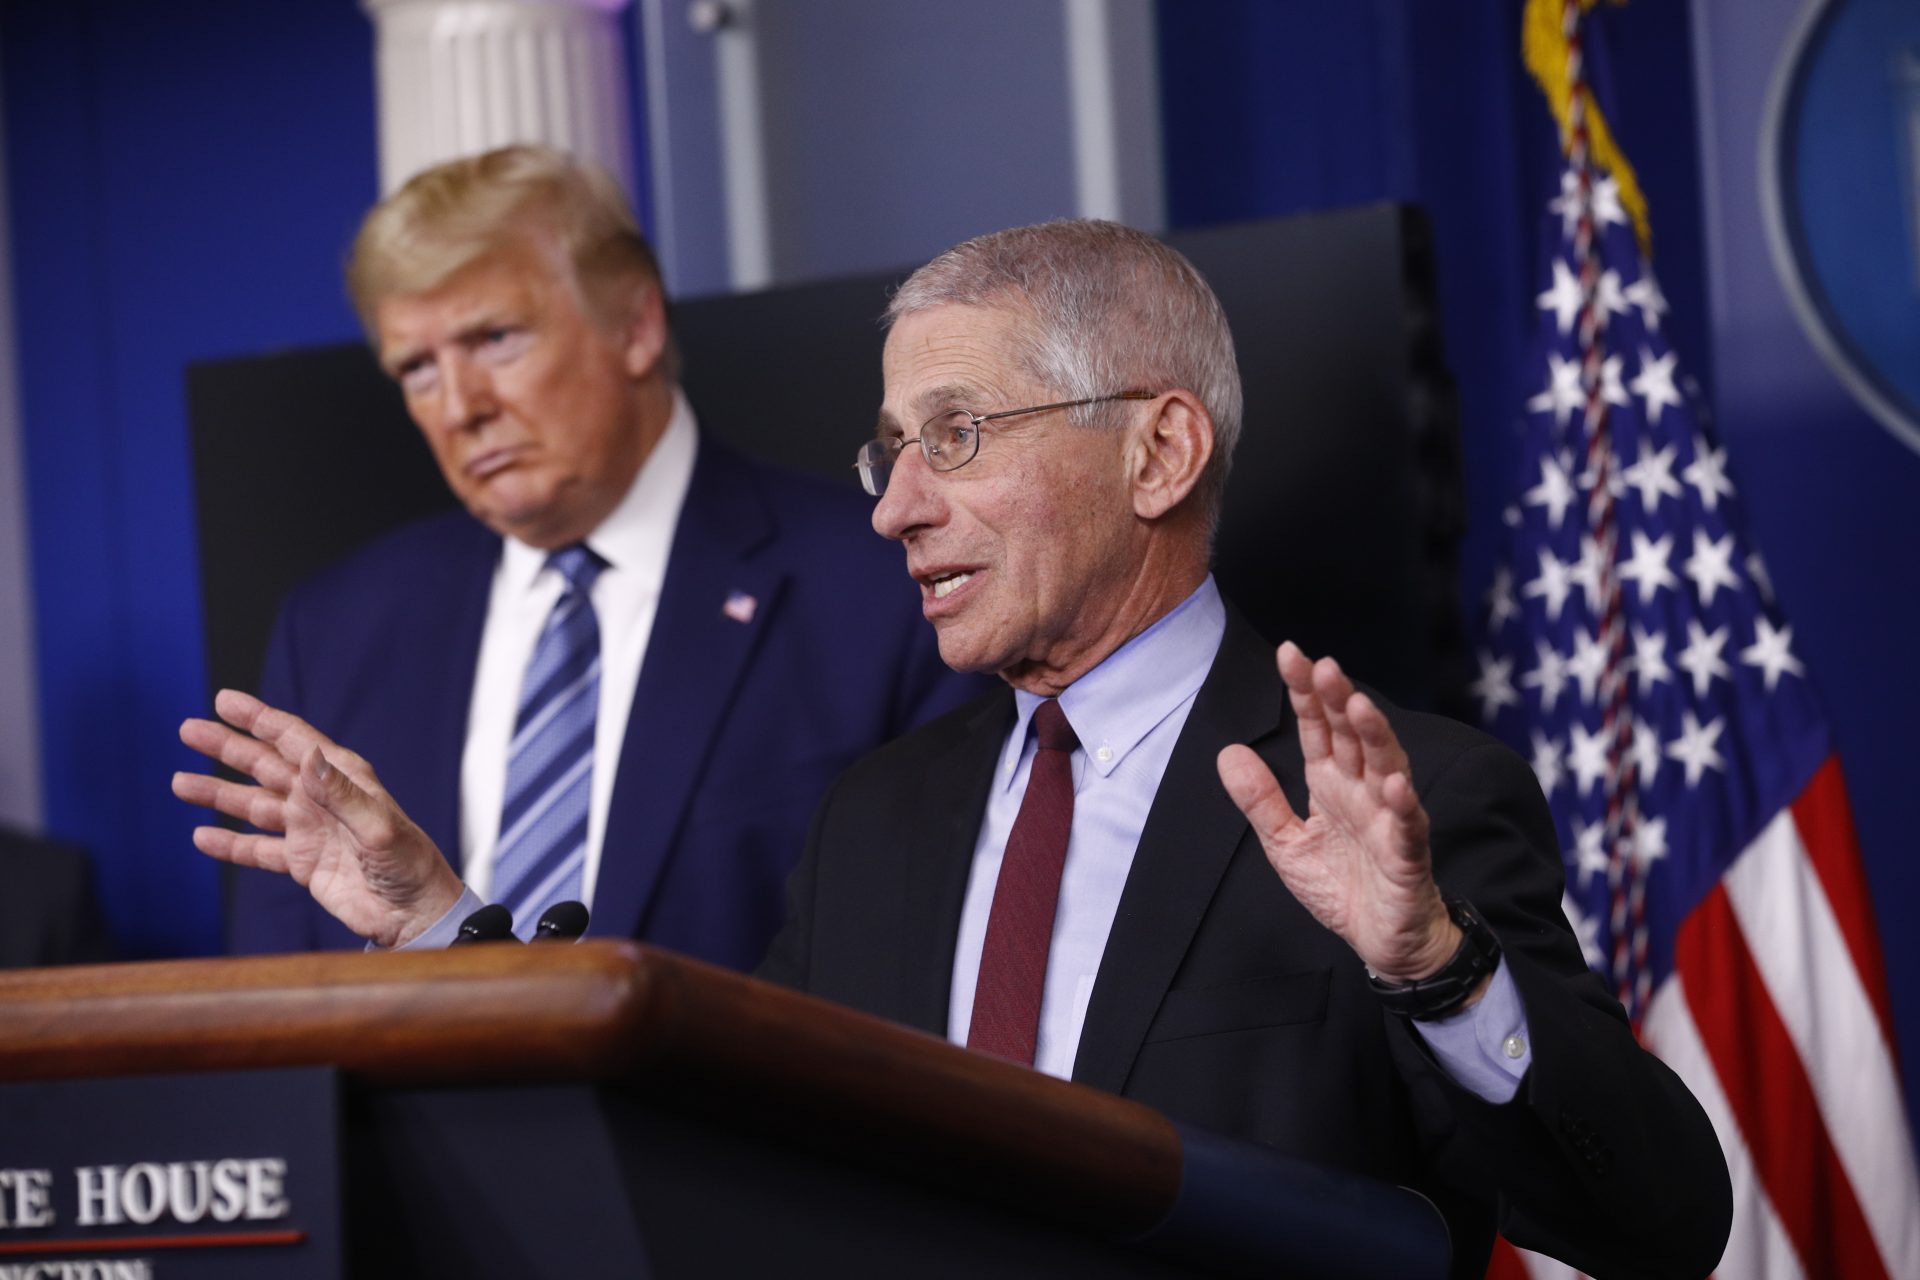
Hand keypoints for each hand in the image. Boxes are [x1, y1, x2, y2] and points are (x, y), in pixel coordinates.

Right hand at [172, 689, 463, 948]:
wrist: (413, 913)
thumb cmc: (409, 864)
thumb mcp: (379, 827)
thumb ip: (341, 795)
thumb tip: (308, 756)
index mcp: (343, 779)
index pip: (294, 740)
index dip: (259, 719)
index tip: (225, 701)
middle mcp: (321, 799)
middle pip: (265, 766)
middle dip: (227, 747)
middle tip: (188, 729)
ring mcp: (309, 830)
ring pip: (253, 806)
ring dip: (218, 794)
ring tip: (180, 782)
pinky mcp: (301, 863)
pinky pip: (257, 850)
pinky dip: (230, 844)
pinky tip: (202, 836)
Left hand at [1216, 643, 1461, 982]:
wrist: (1384, 942)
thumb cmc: (1342, 886)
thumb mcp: (1285, 843)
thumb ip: (1260, 799)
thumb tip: (1228, 752)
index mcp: (1331, 783)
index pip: (1318, 729)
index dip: (1306, 694)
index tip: (1290, 655)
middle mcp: (1363, 790)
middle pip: (1353, 736)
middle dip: (1339, 700)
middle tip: (1324, 666)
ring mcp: (1389, 819)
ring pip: (1386, 768)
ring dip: (1374, 737)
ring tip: (1359, 706)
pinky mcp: (1407, 855)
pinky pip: (1407, 826)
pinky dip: (1403, 805)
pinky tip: (1393, 784)